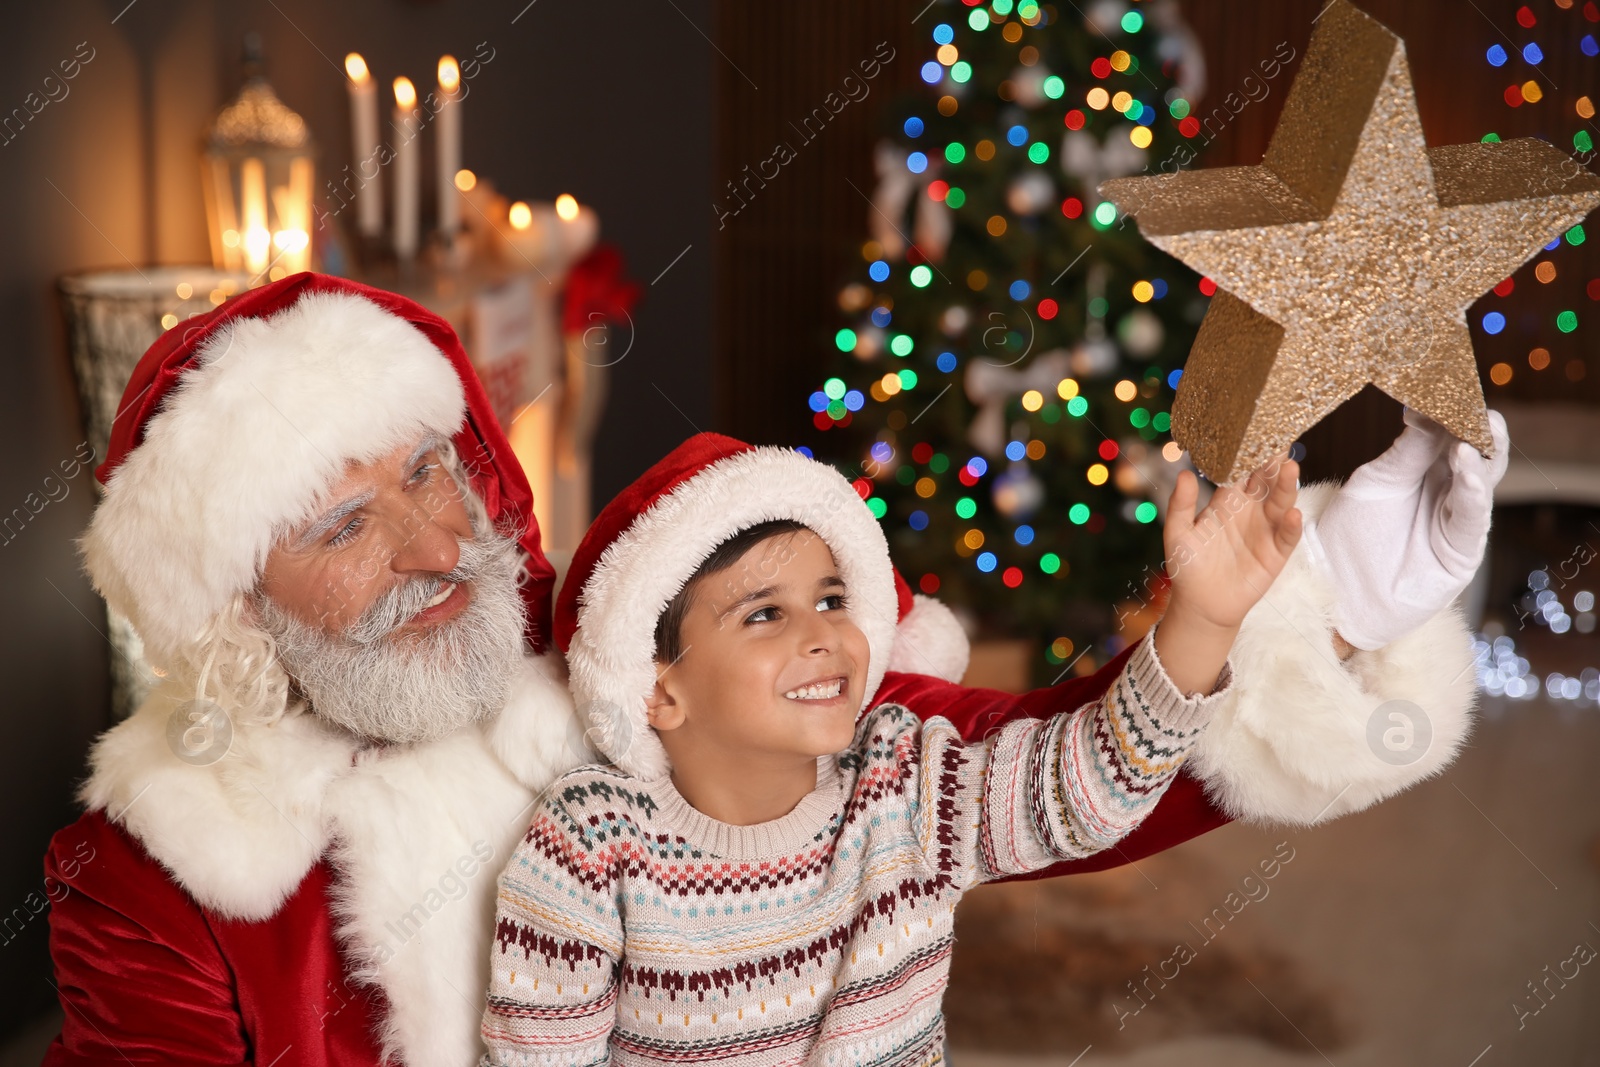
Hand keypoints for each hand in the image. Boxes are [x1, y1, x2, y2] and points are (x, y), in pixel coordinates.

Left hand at [1163, 452, 1303, 630]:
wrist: (1201, 604)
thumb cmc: (1187, 566)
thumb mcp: (1177, 533)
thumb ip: (1180, 505)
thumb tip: (1184, 473)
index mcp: (1227, 501)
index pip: (1241, 471)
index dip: (1247, 453)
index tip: (1254, 431)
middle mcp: (1250, 510)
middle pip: (1265, 481)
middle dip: (1271, 462)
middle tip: (1278, 441)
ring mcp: (1266, 530)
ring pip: (1280, 502)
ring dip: (1286, 486)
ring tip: (1288, 468)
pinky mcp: (1276, 553)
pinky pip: (1286, 536)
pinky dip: (1291, 526)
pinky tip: (1291, 514)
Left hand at [1301, 407, 1509, 650]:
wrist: (1336, 591)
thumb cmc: (1350, 535)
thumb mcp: (1376, 484)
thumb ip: (1406, 453)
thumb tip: (1427, 409)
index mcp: (1423, 469)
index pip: (1445, 432)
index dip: (1450, 408)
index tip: (1448, 379)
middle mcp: (1446, 491)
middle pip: (1472, 451)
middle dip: (1474, 425)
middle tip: (1473, 397)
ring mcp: (1457, 520)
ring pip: (1480, 480)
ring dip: (1479, 452)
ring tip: (1475, 425)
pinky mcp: (1462, 551)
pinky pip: (1472, 515)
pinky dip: (1472, 488)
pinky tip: (1467, 463)